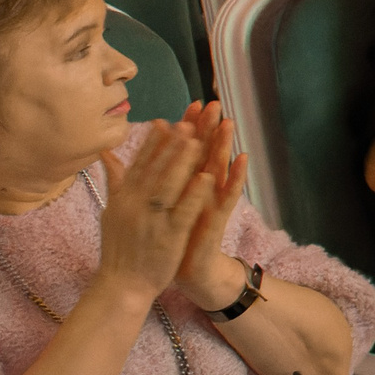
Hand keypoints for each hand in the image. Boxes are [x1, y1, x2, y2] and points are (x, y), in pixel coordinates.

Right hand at [95, 122, 215, 300]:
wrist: (121, 286)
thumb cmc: (119, 248)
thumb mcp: (112, 211)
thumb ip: (115, 181)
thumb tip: (106, 153)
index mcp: (124, 198)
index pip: (140, 164)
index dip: (154, 142)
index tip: (166, 120)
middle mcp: (135, 205)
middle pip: (155, 169)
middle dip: (171, 144)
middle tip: (187, 120)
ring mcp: (151, 220)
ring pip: (169, 185)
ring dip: (183, 161)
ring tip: (198, 139)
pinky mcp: (168, 236)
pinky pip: (183, 211)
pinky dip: (193, 193)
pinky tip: (207, 177)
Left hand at [166, 103, 249, 308]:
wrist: (187, 270)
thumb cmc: (170, 239)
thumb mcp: (155, 206)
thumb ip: (147, 179)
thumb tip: (132, 157)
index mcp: (183, 185)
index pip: (186, 150)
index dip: (189, 127)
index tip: (190, 104)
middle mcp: (200, 190)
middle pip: (205, 153)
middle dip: (209, 128)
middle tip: (214, 103)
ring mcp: (211, 202)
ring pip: (218, 169)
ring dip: (225, 146)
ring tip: (229, 123)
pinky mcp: (218, 218)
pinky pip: (229, 195)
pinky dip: (236, 177)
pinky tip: (242, 160)